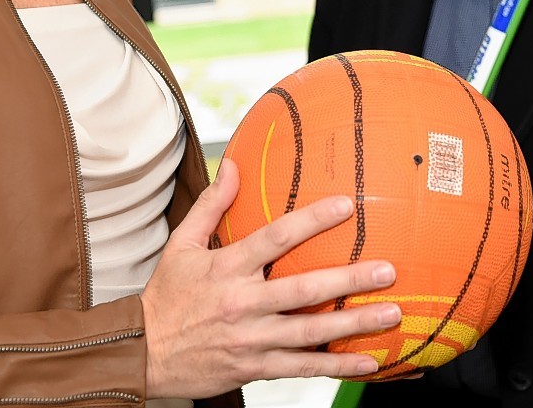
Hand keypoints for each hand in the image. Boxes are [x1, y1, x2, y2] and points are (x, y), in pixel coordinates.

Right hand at [140, 158, 401, 398]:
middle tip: (387, 270)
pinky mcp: (254, 367)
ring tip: (392, 314)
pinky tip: (369, 362)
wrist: (140, 355)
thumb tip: (235, 164)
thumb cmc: (166, 296)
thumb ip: (212, 205)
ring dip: (354, 324)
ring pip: (310, 332)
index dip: (312, 220)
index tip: (347, 206)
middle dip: (348, 280)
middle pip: (303, 289)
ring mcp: (251, 339)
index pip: (276, 238)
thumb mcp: (181, 245)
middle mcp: (243, 303)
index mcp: (227, 267)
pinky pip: (302, 367)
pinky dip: (336, 365)